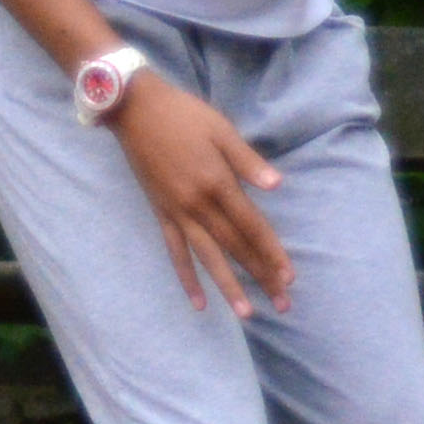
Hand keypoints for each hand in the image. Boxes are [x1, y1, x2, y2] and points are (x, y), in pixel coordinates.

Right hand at [112, 80, 293, 317]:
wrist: (134, 110)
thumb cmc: (183, 114)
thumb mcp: (221, 130)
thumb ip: (248, 161)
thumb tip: (277, 186)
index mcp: (217, 183)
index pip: (252, 226)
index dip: (272, 252)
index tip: (289, 276)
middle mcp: (198, 206)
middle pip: (235, 248)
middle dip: (260, 276)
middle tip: (283, 304)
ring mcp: (177, 213)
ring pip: (208, 258)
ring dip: (228, 287)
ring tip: (247, 313)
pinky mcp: (160, 214)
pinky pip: (175, 253)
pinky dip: (187, 279)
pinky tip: (198, 303)